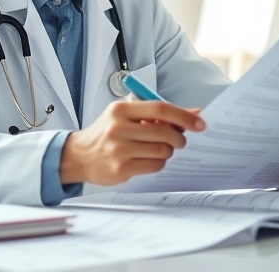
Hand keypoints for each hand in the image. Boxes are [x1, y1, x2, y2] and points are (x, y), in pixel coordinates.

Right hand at [59, 100, 205, 186]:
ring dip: (168, 151)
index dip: (183, 116)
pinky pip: (154, 166)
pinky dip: (158, 163)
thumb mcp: (127, 116)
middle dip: (179, 138)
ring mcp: (119, 150)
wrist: (79, 155)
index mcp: (121, 110)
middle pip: (164, 131)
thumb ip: (157, 114)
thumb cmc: (107, 133)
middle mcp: (118, 128)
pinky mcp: (121, 169)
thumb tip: (194, 113)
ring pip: (161, 150)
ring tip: (160, 149)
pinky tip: (149, 159)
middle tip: (180, 141)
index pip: (160, 108)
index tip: (199, 123)